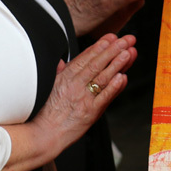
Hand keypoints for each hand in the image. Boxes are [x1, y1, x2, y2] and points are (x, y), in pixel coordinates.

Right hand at [34, 33, 137, 151]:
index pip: (85, 57)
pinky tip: (122, 77)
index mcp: (66, 77)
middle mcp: (75, 85)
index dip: (100, 46)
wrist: (43, 134)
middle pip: (96, 64)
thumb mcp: (50, 87)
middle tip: (126, 40)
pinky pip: (103, 97)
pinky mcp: (90, 112)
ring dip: (116, 64)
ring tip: (128, 53)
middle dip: (113, 50)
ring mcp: (83, 98)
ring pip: (102, 77)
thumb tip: (62, 61)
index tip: (111, 37)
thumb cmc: (46, 112)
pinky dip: (114, 87)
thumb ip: (60, 73)